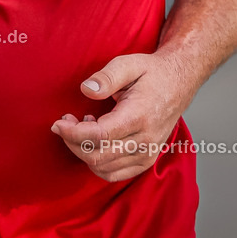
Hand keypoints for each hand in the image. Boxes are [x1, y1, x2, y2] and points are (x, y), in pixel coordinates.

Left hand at [51, 52, 190, 182]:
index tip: (57, 123)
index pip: (99, 136)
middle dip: (73, 142)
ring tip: (82, 127)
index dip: (72, 133)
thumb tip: (85, 90)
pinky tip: (96, 140)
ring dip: (84, 151)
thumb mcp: (128, 64)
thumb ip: (106, 77)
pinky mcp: (147, 160)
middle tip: (65, 122)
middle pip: (98, 155)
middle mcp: (146, 140)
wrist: (179, 83)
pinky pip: (114, 173)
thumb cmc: (152, 72)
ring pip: (104, 167)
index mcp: (139, 116)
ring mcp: (148, 154)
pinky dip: (97, 162)